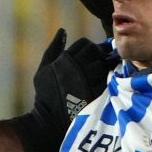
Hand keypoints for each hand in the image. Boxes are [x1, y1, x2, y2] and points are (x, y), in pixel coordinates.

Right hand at [10, 28, 117, 151]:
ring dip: (105, 66)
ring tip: (101, 73)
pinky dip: (108, 79)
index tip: (91, 55)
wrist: (49, 120)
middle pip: (96, 51)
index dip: (89, 47)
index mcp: (65, 58)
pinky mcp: (96, 92)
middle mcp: (77, 66)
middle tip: (99, 62)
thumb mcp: (43, 69)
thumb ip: (53, 48)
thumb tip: (63, 30)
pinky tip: (105, 83)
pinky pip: (108, 79)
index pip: (85, 44)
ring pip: (104, 64)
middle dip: (99, 55)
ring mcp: (88, 79)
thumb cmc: (45, 94)